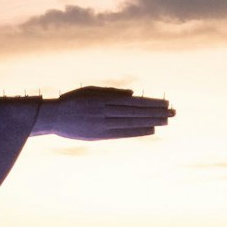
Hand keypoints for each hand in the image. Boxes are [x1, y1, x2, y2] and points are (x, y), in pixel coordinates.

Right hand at [33, 86, 172, 140]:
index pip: (133, 101)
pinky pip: (122, 133)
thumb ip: (112, 93)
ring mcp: (103, 123)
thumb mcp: (91, 92)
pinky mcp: (99, 134)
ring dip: (150, 121)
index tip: (165, 103)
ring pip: (131, 122)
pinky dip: (137, 131)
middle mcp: (106, 110)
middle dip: (156, 112)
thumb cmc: (72, 102)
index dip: (150, 103)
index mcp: (105, 98)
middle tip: (173, 112)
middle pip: (136, 111)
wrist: (52, 117)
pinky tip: (150, 130)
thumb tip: (133, 96)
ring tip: (166, 121)